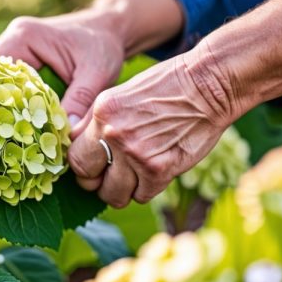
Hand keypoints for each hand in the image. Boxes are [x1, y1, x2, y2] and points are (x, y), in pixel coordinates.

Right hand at [0, 13, 124, 122]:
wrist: (111, 29)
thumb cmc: (104, 45)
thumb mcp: (97, 72)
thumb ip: (80, 100)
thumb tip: (67, 134)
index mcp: (25, 37)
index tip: (9, 127)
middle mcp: (13, 39)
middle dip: (0, 106)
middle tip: (8, 136)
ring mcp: (15, 50)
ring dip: (6, 106)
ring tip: (13, 133)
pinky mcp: (22, 61)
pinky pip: (11, 85)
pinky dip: (16, 102)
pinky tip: (23, 123)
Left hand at [68, 43, 239, 207]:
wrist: (209, 85)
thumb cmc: (165, 87)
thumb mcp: (119, 94)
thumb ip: (93, 121)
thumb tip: (72, 142)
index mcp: (101, 114)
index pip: (74, 156)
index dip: (83, 166)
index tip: (93, 166)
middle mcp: (113, 135)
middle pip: (88, 180)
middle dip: (97, 183)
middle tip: (109, 177)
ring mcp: (136, 154)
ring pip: (113, 195)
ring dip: (121, 191)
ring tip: (132, 178)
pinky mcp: (159, 169)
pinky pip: (142, 196)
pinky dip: (146, 189)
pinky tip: (154, 173)